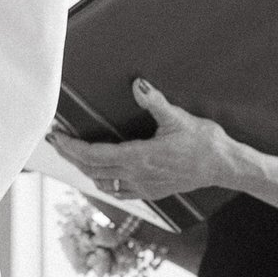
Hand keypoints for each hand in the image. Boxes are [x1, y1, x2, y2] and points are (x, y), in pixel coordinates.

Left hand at [48, 80, 236, 202]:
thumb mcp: (178, 118)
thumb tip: (138, 84)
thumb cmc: (204, 142)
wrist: (223, 167)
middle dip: (69, 155)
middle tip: (54, 142)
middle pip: (91, 169)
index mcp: (139, 157)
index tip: (56, 137)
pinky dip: (102, 181)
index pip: (94, 154)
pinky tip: (98, 174)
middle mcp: (136, 176)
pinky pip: (117, 192)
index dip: (71, 147)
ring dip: (83, 169)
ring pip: (102, 181)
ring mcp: (142, 187)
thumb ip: (155, 102)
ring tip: (71, 154)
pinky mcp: (150, 192)